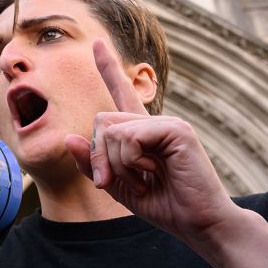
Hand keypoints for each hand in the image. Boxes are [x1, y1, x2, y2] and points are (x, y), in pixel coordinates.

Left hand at [65, 39, 239, 245]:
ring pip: (113, 131)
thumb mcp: (118, 186)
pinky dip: (131, 162)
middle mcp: (154, 122)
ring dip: (117, 165)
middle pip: (102, 121)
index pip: (122, 93)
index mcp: (142, 133)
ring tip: (143, 181)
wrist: (198, 223)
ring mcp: (167, 123)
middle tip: (111, 182)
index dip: (108, 68)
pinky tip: (153, 173)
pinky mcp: (177, 129)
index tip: (96, 44)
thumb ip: (94, 163)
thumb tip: (70, 137)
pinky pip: (131, 137)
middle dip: (98, 156)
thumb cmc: (164, 205)